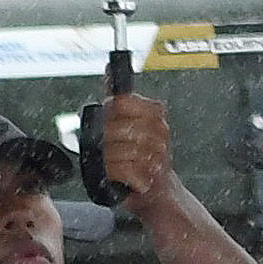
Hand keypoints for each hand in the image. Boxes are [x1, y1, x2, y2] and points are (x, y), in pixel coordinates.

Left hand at [101, 87, 177, 205]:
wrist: (159, 193)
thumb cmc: (143, 160)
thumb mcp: (133, 124)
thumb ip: (121, 100)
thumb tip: (110, 69)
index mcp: (155, 115)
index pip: (122, 101)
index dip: (109, 111)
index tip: (106, 119)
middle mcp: (160, 133)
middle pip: (117, 127)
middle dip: (104, 138)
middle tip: (102, 145)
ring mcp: (157, 155)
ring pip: (119, 150)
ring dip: (108, 159)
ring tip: (109, 162)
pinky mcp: (151, 175)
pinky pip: (124, 169)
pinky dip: (114, 173)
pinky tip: (115, 175)